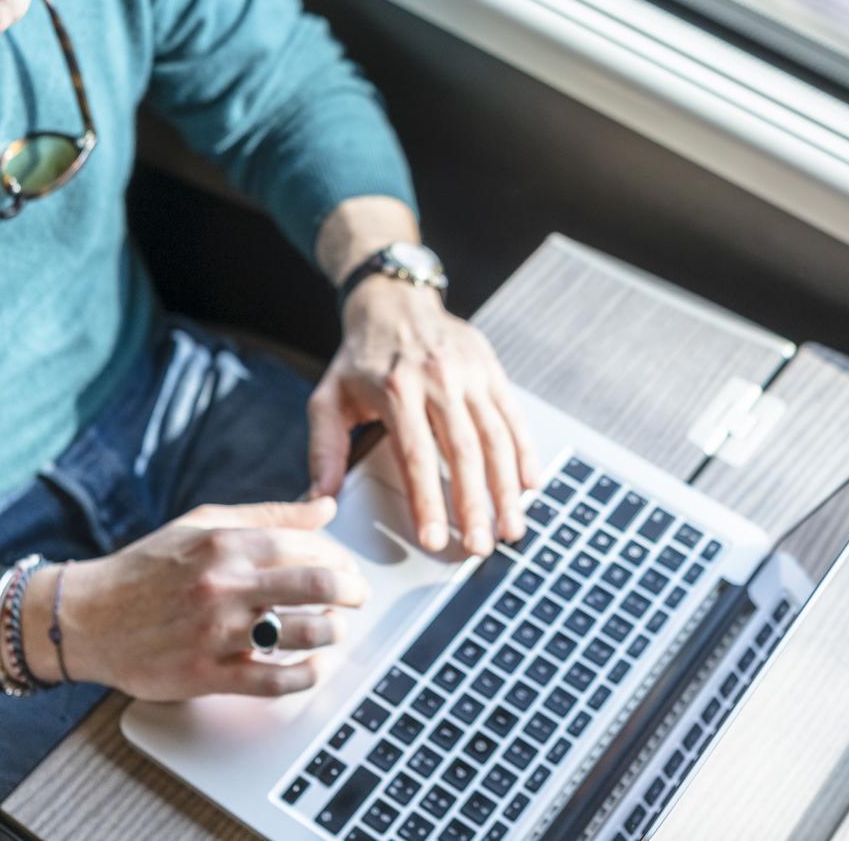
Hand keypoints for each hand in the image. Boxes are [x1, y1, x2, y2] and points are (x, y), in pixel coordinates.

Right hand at [69, 497, 367, 701]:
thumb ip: (269, 516)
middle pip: (317, 584)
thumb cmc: (147, 568)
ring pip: (303, 632)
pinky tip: (313, 667)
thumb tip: (325, 506)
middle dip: (352, 591)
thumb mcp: (203, 524)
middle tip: (357, 597)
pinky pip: (272, 680)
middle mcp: (225, 585)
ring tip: (335, 630)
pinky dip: (304, 675)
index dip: (339, 557)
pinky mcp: (206, 674)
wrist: (86, 617)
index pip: (308, 545)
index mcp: (226, 543)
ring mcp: (216, 632)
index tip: (346, 567)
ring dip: (333, 632)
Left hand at [307, 277, 540, 556]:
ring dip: (506, 488)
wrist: (394, 299)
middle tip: (481, 548)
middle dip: (475, 505)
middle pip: (464, 451)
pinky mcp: (490, 369)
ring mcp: (470, 373)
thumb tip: (320, 499)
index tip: (434, 540)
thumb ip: (325, 449)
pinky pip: (512, 416)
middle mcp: (437, 379)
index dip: (427, 501)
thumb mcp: (329, 397)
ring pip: (496, 437)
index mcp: (395, 388)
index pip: (416, 455)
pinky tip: (528, 485)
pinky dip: (525, 452)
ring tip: (510, 529)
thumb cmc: (360, 357)